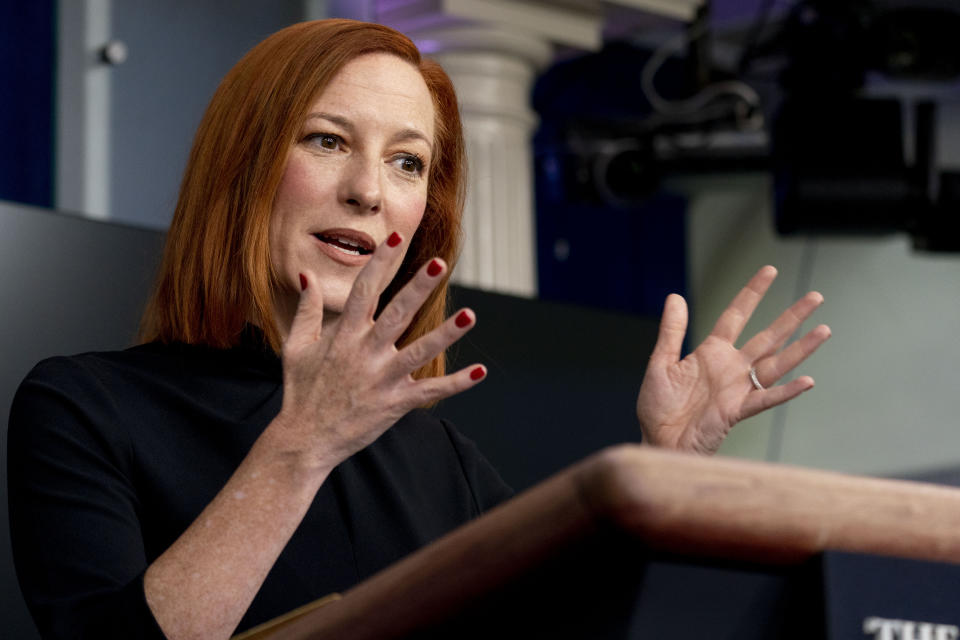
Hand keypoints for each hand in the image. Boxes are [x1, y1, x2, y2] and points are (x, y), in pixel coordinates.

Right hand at [277, 233, 484, 469]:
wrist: (304, 439)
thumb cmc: (301, 391)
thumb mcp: (296, 346)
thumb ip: (307, 309)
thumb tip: (306, 274)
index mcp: (343, 335)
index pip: (364, 290)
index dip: (380, 262)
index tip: (396, 236)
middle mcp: (364, 353)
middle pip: (397, 314)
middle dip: (418, 287)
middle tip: (439, 263)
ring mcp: (381, 379)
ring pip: (418, 352)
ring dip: (445, 334)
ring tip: (470, 315)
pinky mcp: (394, 404)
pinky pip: (429, 391)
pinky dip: (456, 384)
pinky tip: (480, 372)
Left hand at [636, 266, 830, 454]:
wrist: (658, 440)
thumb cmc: (659, 407)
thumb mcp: (660, 362)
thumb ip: (671, 331)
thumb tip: (675, 296)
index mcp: (711, 353)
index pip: (735, 316)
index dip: (752, 294)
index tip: (770, 271)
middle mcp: (730, 367)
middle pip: (767, 336)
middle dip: (791, 317)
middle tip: (816, 296)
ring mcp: (737, 388)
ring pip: (776, 363)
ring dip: (801, 348)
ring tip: (825, 330)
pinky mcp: (737, 411)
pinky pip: (766, 399)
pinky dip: (786, 391)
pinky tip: (807, 381)